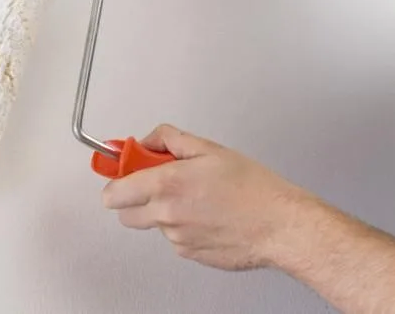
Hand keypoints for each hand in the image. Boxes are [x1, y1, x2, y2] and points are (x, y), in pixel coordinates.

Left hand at [100, 123, 306, 270]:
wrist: (280, 226)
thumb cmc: (253, 188)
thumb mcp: (209, 148)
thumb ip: (170, 139)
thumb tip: (150, 141)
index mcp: (167, 184)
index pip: (114, 191)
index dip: (117, 179)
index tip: (125, 170)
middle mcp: (166, 215)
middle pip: (125, 212)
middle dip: (135, 197)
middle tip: (158, 182)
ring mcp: (177, 238)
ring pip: (153, 225)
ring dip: (164, 211)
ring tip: (196, 197)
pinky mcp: (190, 254)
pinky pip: (175, 239)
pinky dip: (184, 227)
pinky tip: (208, 215)